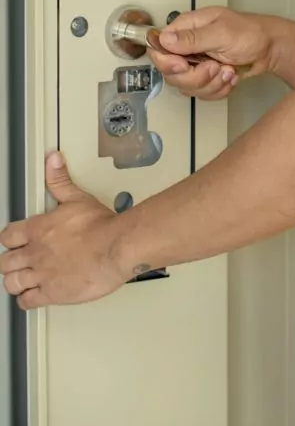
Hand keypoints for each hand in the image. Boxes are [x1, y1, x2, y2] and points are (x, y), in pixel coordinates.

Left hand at [0, 153, 127, 309]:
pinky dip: (26, 299)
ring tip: (21, 279)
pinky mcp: (52, 294)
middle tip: (16, 260)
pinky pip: (27, 301)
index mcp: (38, 229)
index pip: (8, 236)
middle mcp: (35, 253)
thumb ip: (61, 181)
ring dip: (14, 281)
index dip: (9, 239)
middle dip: (9, 261)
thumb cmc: (100, 226)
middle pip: (5, 262)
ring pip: (11, 283)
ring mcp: (42, 275)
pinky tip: (32, 296)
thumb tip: (53, 161)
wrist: (115, 247)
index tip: (14, 240)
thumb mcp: (78, 197)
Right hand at [151, 6, 276, 100]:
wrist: (272, 48)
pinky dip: (219, 89)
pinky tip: (231, 77)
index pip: (159, 48)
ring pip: (187, 86)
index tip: (183, 66)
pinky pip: (203, 93)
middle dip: (195, 76)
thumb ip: (192, 38)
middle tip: (215, 67)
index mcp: (187, 28)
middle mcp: (188, 46)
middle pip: (172, 73)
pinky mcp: (208, 77)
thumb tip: (164, 39)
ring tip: (228, 71)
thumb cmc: (251, 33)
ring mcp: (197, 63)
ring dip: (211, 84)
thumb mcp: (222, 33)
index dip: (167, 62)